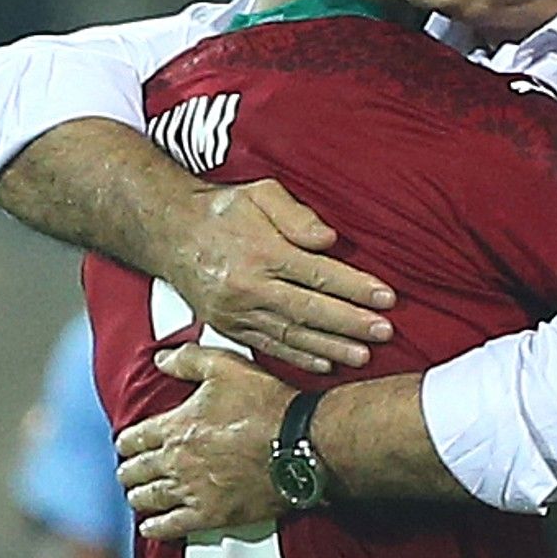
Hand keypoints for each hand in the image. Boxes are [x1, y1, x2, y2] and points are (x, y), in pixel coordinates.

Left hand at [115, 344, 297, 539]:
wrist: (299, 443)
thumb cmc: (265, 404)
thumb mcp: (226, 367)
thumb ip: (188, 360)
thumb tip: (160, 358)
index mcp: (175, 426)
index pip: (134, 438)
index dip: (126, 442)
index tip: (127, 445)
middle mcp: (176, 460)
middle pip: (136, 471)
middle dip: (129, 471)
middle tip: (129, 472)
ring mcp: (192, 490)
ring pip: (148, 499)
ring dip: (139, 497)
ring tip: (138, 496)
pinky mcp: (211, 515)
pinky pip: (170, 527)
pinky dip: (155, 527)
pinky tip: (151, 526)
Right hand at [168, 179, 396, 372]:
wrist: (170, 233)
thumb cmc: (223, 210)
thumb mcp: (260, 194)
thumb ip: (297, 215)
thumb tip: (329, 240)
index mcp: (261, 252)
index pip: (318, 273)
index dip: (355, 287)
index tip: (386, 298)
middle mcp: (248, 286)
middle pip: (309, 310)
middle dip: (351, 323)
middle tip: (385, 332)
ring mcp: (236, 312)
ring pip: (291, 335)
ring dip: (331, 347)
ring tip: (363, 355)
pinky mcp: (229, 327)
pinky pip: (269, 346)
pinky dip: (299, 357)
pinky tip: (325, 363)